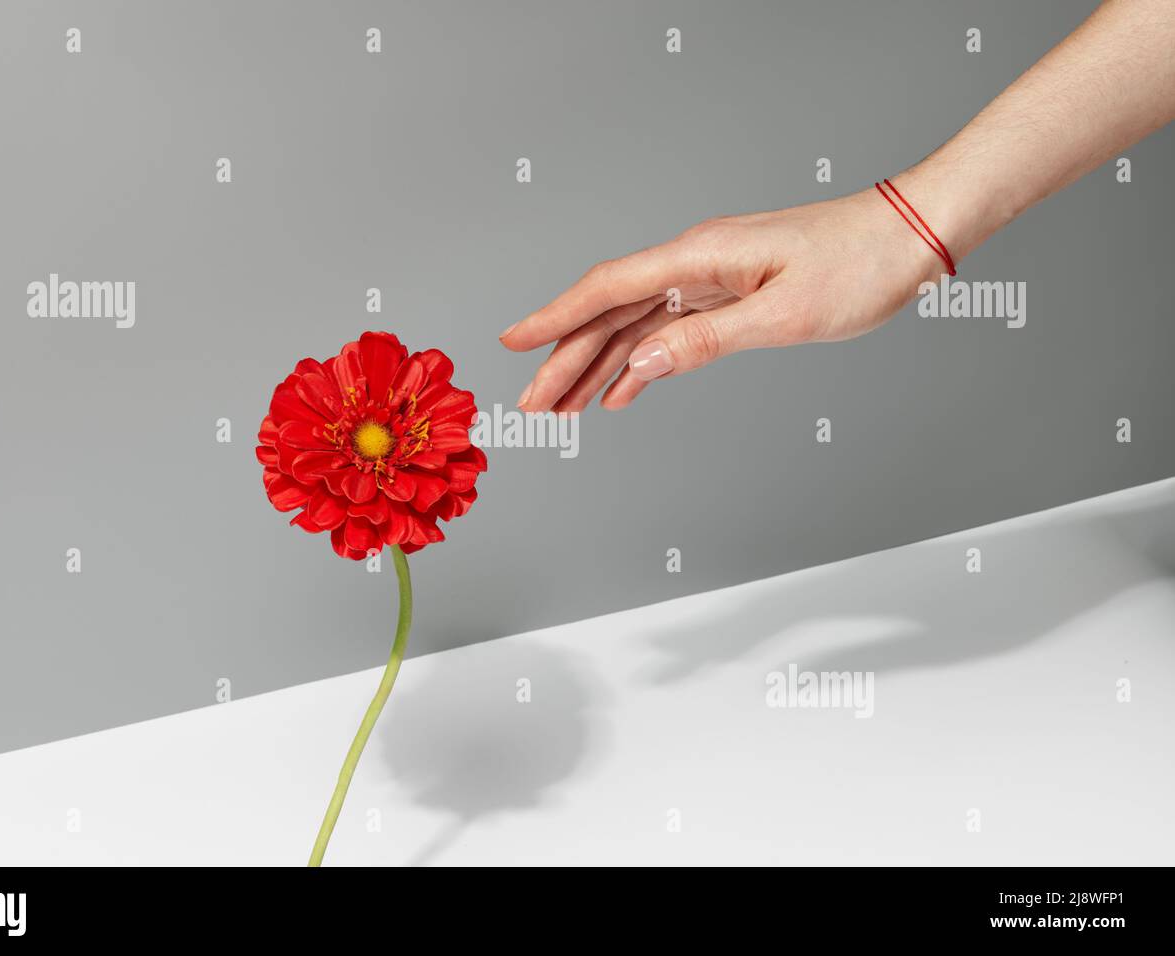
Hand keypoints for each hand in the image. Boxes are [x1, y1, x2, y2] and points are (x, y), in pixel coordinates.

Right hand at [501, 187, 944, 411]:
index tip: (513, 342)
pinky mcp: (729, 292)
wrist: (911, 235)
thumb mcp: (785, 313)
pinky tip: (620, 390)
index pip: (608, 288)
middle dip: (566, 358)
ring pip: (635, 324)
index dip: (556, 317)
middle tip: (533, 406)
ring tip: (563, 407)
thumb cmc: (860, 265)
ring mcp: (710, 277)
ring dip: (596, 364)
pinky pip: (668, 329)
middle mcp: (696, 262)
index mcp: (701, 257)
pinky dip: (639, 362)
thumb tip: (638, 366)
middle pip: (611, 312)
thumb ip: (705, 341)